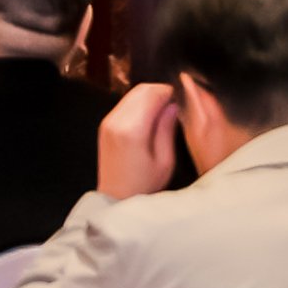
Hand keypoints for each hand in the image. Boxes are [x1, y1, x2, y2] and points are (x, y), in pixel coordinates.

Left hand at [96, 80, 182, 200]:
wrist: (115, 197)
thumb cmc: (144, 183)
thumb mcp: (164, 159)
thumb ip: (167, 128)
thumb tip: (173, 105)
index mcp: (132, 129)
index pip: (152, 94)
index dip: (169, 91)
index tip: (182, 98)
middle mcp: (116, 120)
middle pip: (140, 90)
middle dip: (160, 91)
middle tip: (175, 103)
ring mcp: (108, 122)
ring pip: (132, 94)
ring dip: (149, 96)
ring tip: (165, 110)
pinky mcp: (105, 125)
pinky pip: (124, 104)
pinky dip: (139, 104)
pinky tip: (151, 117)